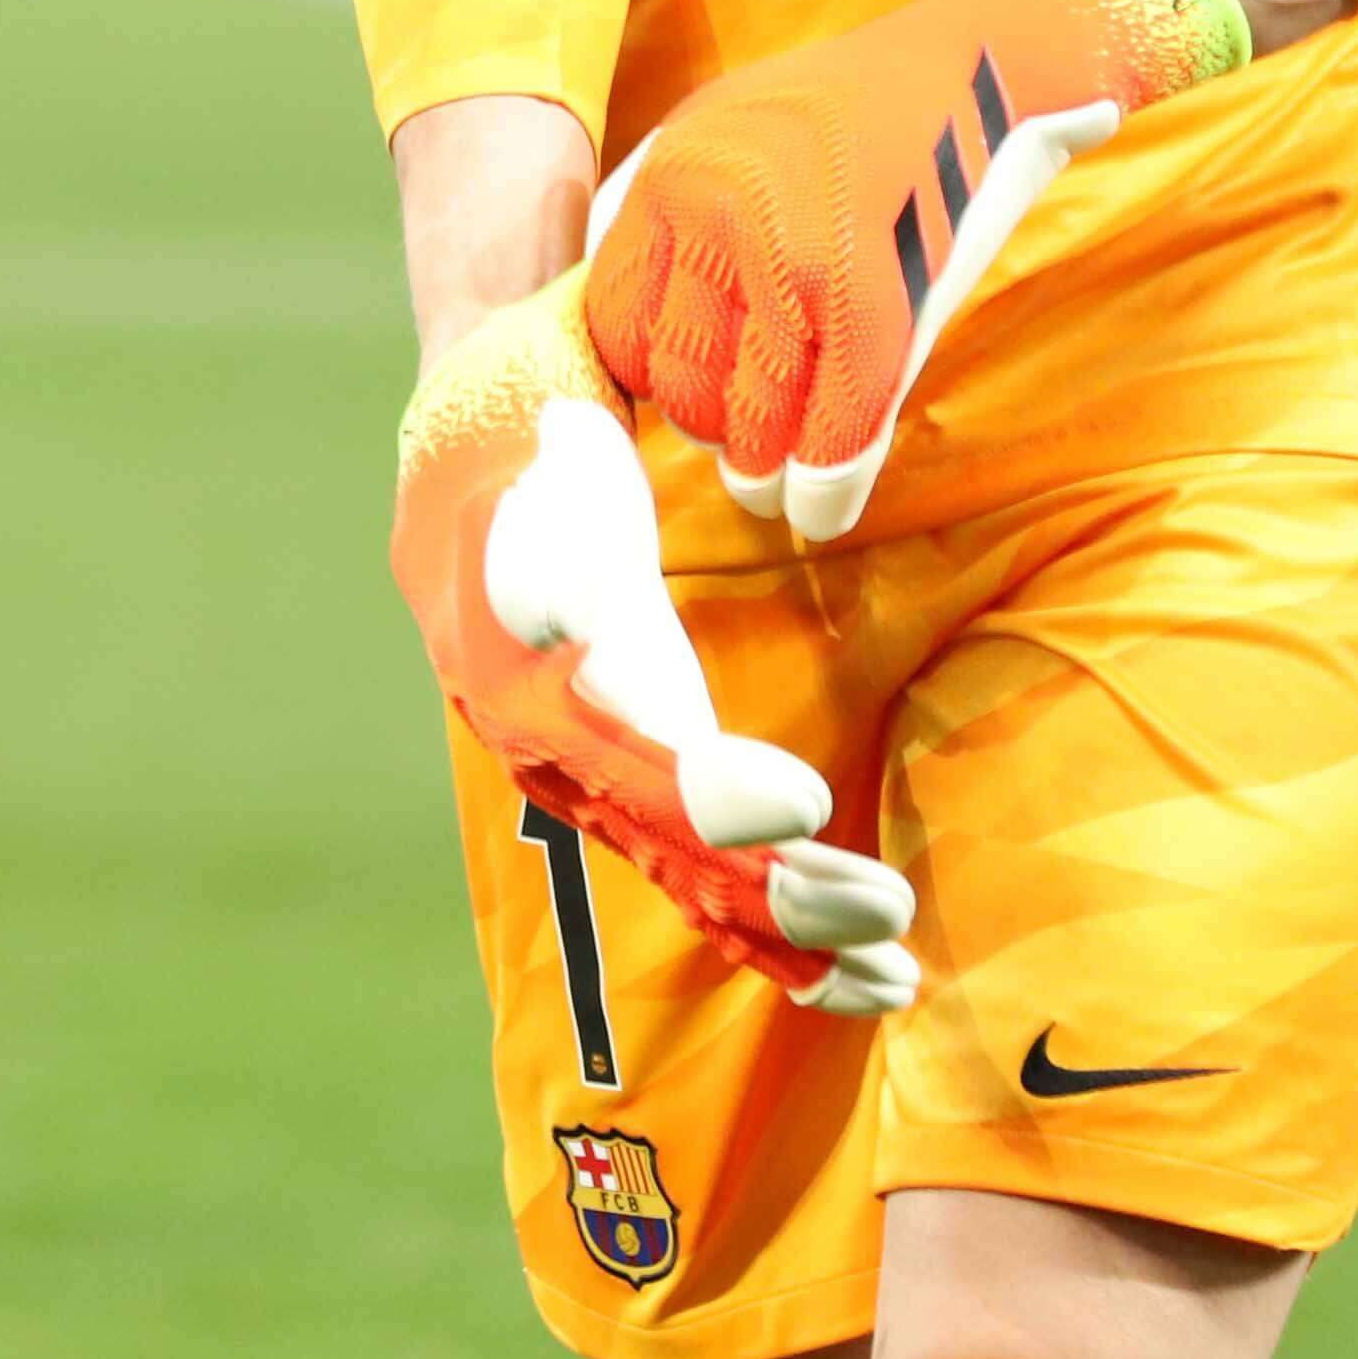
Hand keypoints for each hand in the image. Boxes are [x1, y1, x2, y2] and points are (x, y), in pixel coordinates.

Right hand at [389, 276, 923, 1007]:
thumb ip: (564, 464)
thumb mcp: (550, 371)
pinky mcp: (604, 788)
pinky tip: (871, 987)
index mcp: (508, 597)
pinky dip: (776, 944)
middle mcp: (524, 702)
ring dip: (783, 921)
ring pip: (668, 862)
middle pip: (642, 808)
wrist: (463, 445)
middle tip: (877, 898)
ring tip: (894, 951)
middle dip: (761, 869)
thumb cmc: (532, 386)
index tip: (792, 807)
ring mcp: (560, 758)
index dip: (689, 772)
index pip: (598, 707)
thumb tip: (572, 616)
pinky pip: (688, 883)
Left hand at [584, 0, 1254, 543]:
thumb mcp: (723, 127)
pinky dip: (831, 483)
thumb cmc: (850, 111)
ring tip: (777, 484)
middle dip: (713, 428)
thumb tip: (616, 321)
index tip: (687, 398)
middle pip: (681, 382)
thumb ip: (666, 210)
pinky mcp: (875, 297)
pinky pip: (835, 423)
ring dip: (766, 468)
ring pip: (753, 417)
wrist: (977, 68)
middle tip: (742, 450)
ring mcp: (796, 259)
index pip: (617, 323)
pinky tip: (825, 508)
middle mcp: (719, 217)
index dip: (650, 377)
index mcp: (672, 178)